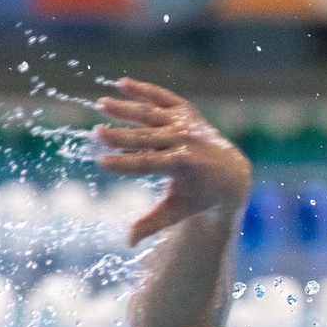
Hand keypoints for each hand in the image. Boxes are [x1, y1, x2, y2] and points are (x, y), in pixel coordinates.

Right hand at [93, 78, 250, 246]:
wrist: (230, 171)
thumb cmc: (199, 196)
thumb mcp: (178, 210)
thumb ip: (152, 224)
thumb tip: (127, 243)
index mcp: (185, 165)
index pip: (148, 164)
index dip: (124, 164)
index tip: (100, 162)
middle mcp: (187, 140)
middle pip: (147, 138)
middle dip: (120, 136)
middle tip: (95, 132)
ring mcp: (186, 122)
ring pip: (151, 114)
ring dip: (126, 108)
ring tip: (101, 103)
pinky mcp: (185, 110)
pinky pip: (162, 97)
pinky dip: (144, 89)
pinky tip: (122, 82)